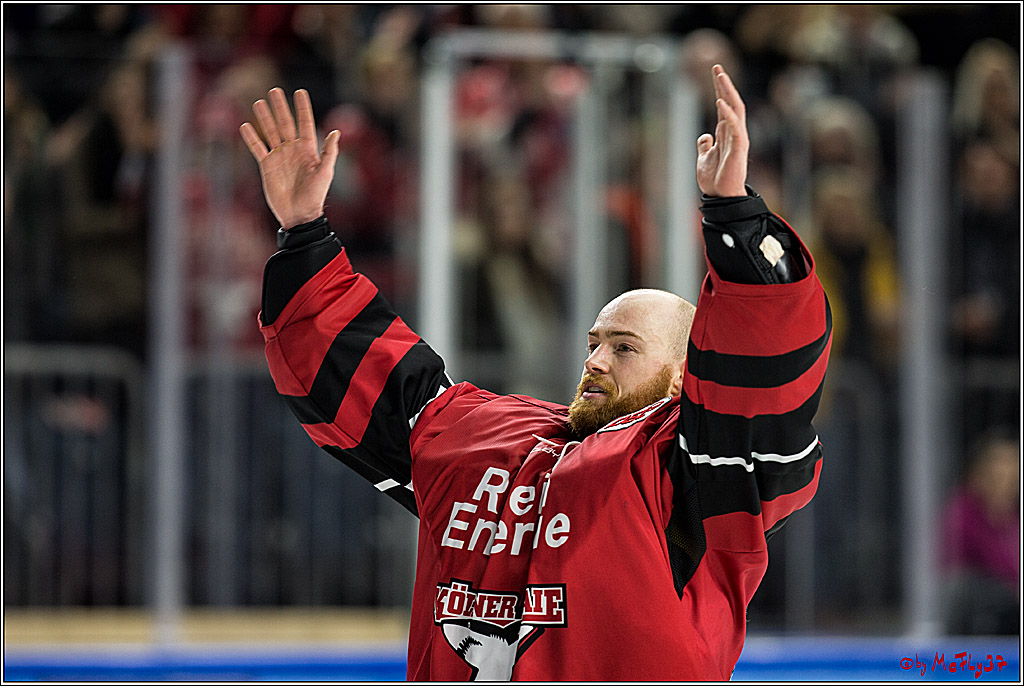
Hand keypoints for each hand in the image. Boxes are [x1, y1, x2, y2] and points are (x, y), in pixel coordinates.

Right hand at [239, 88, 339, 228]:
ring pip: (270, 132)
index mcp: (309, 150)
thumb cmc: (315, 196)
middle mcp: (293, 150)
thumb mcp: (325, 173)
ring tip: (259, 102)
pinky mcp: (267, 166)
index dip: (303, 108)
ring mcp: (279, 157)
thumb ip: (329, 152)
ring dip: (265, 118)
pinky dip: (251, 138)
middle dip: (280, 107)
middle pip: (285, 124)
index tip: (300, 92)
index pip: (305, 123)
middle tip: (274, 91)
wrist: (299, 215)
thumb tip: (336, 131)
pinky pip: (258, 148)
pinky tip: (245, 126)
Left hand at [695, 65, 748, 197]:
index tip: (715, 71)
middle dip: (724, 84)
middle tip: (717, 66)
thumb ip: (705, 145)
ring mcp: (738, 139)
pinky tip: (719, 102)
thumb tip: (704, 135)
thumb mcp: (704, 158)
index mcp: (726, 133)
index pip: (724, 105)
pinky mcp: (738, 149)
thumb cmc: (715, 180)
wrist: (720, 198)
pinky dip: (727, 114)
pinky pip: (735, 127)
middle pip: (731, 102)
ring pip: (736, 110)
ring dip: (727, 92)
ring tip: (720, 77)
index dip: (720, 88)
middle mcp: (734, 132)